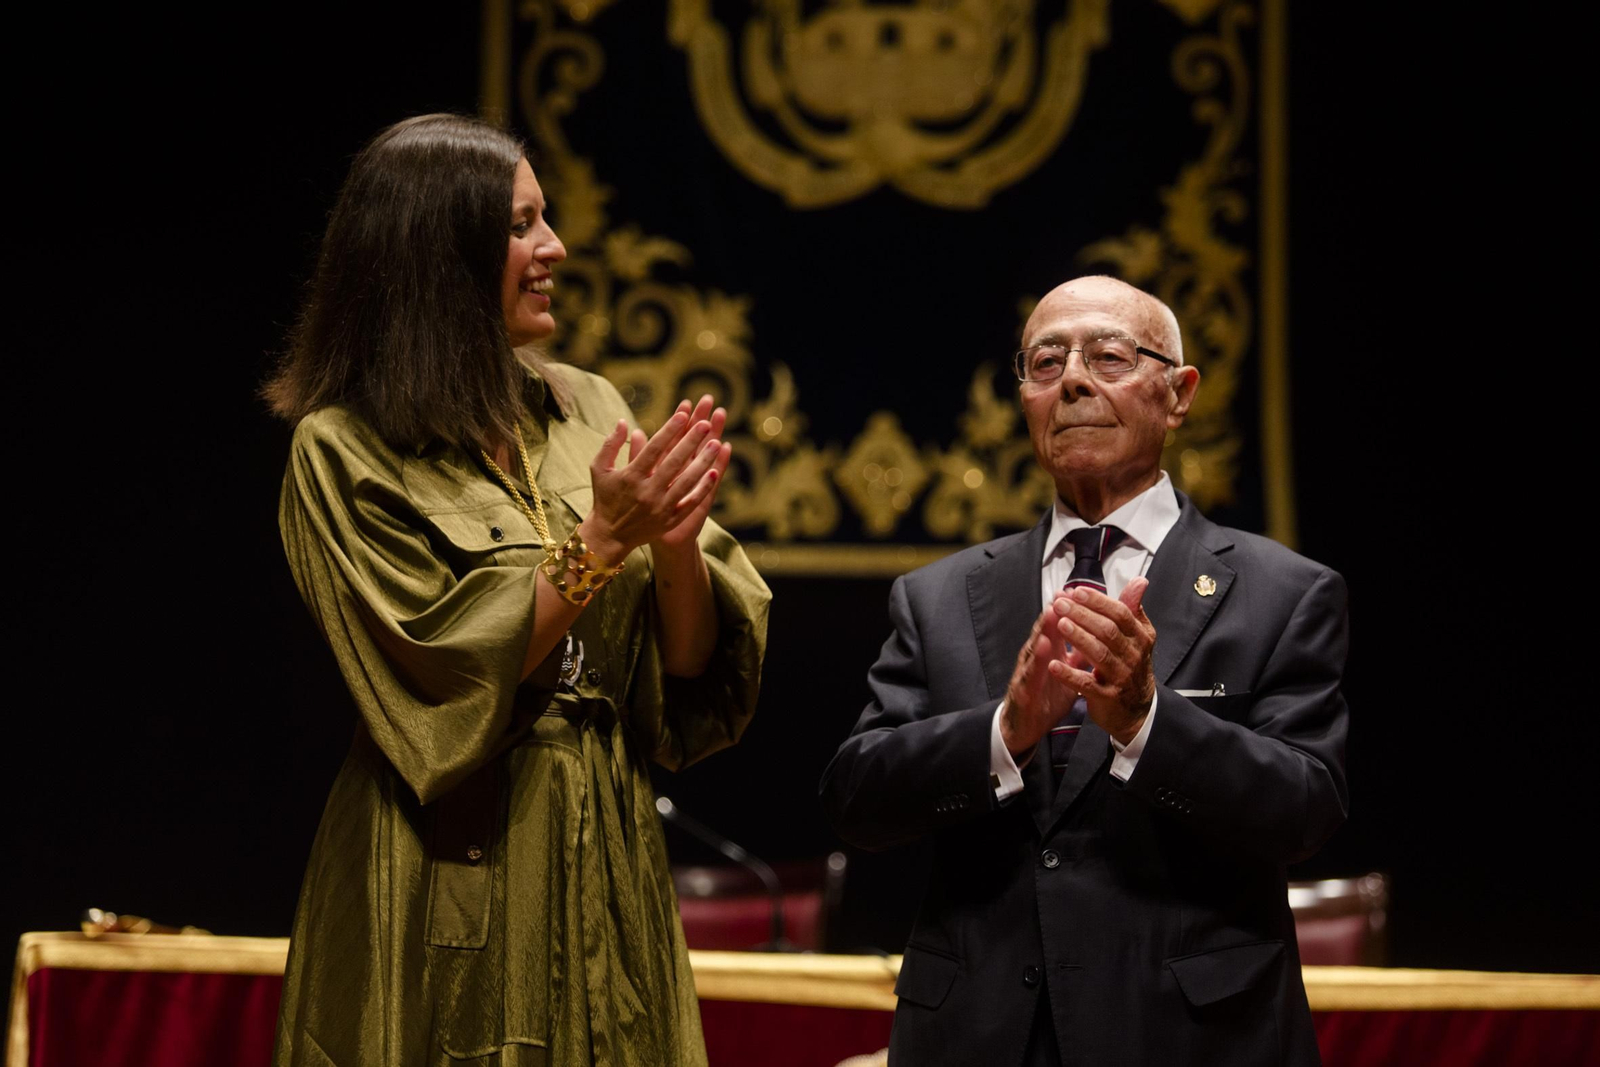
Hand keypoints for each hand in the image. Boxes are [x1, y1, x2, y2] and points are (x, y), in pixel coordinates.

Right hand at [580, 402, 723, 563]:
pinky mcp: (670, 520)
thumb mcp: (599, 469)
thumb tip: (623, 421)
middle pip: (673, 462)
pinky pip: (690, 502)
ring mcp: (660, 507)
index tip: (684, 413)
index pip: (654, 449)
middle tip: (706, 423)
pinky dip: (702, 488)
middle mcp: (647, 491)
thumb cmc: (605, 498)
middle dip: (691, 441)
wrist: (609, 536)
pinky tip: (714, 472)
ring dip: (702, 462)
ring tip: (716, 443)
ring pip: (686, 481)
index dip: (669, 430)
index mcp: (631, 476)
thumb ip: (611, 444)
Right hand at [1000, 600, 1081, 756]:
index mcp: (1050, 651)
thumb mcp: (1069, 672)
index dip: (1070, 610)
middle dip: (1055, 611)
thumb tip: (1101, 635)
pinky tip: (1043, 648)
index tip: (1081, 591)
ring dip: (1043, 629)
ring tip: (1052, 612)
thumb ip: (1082, 653)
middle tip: (1065, 592)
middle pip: (1045, 629)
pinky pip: (1031, 673)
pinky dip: (1037, 659)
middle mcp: (1037, 656)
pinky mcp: (1024, 689)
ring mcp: (1028, 671)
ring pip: (1036, 645)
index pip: (1059, 625)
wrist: (1025, 725)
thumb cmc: (1047, 695)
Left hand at [1047, 578, 1156, 744]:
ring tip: (1059, 624)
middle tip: (1060, 603)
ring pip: (1099, 654)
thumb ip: (1132, 609)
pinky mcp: (1107, 697)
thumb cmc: (1131, 666)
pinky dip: (1070, 675)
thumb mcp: (1137, 638)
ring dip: (1078, 638)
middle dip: (1082, 615)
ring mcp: (1121, 677)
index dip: (1097, 601)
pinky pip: (1087, 684)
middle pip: (1108, 631)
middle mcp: (1134, 656)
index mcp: (1141, 638)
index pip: (1120, 613)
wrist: (1137, 710)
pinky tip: (1053, 665)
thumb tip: (1140, 581)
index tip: (1075, 591)